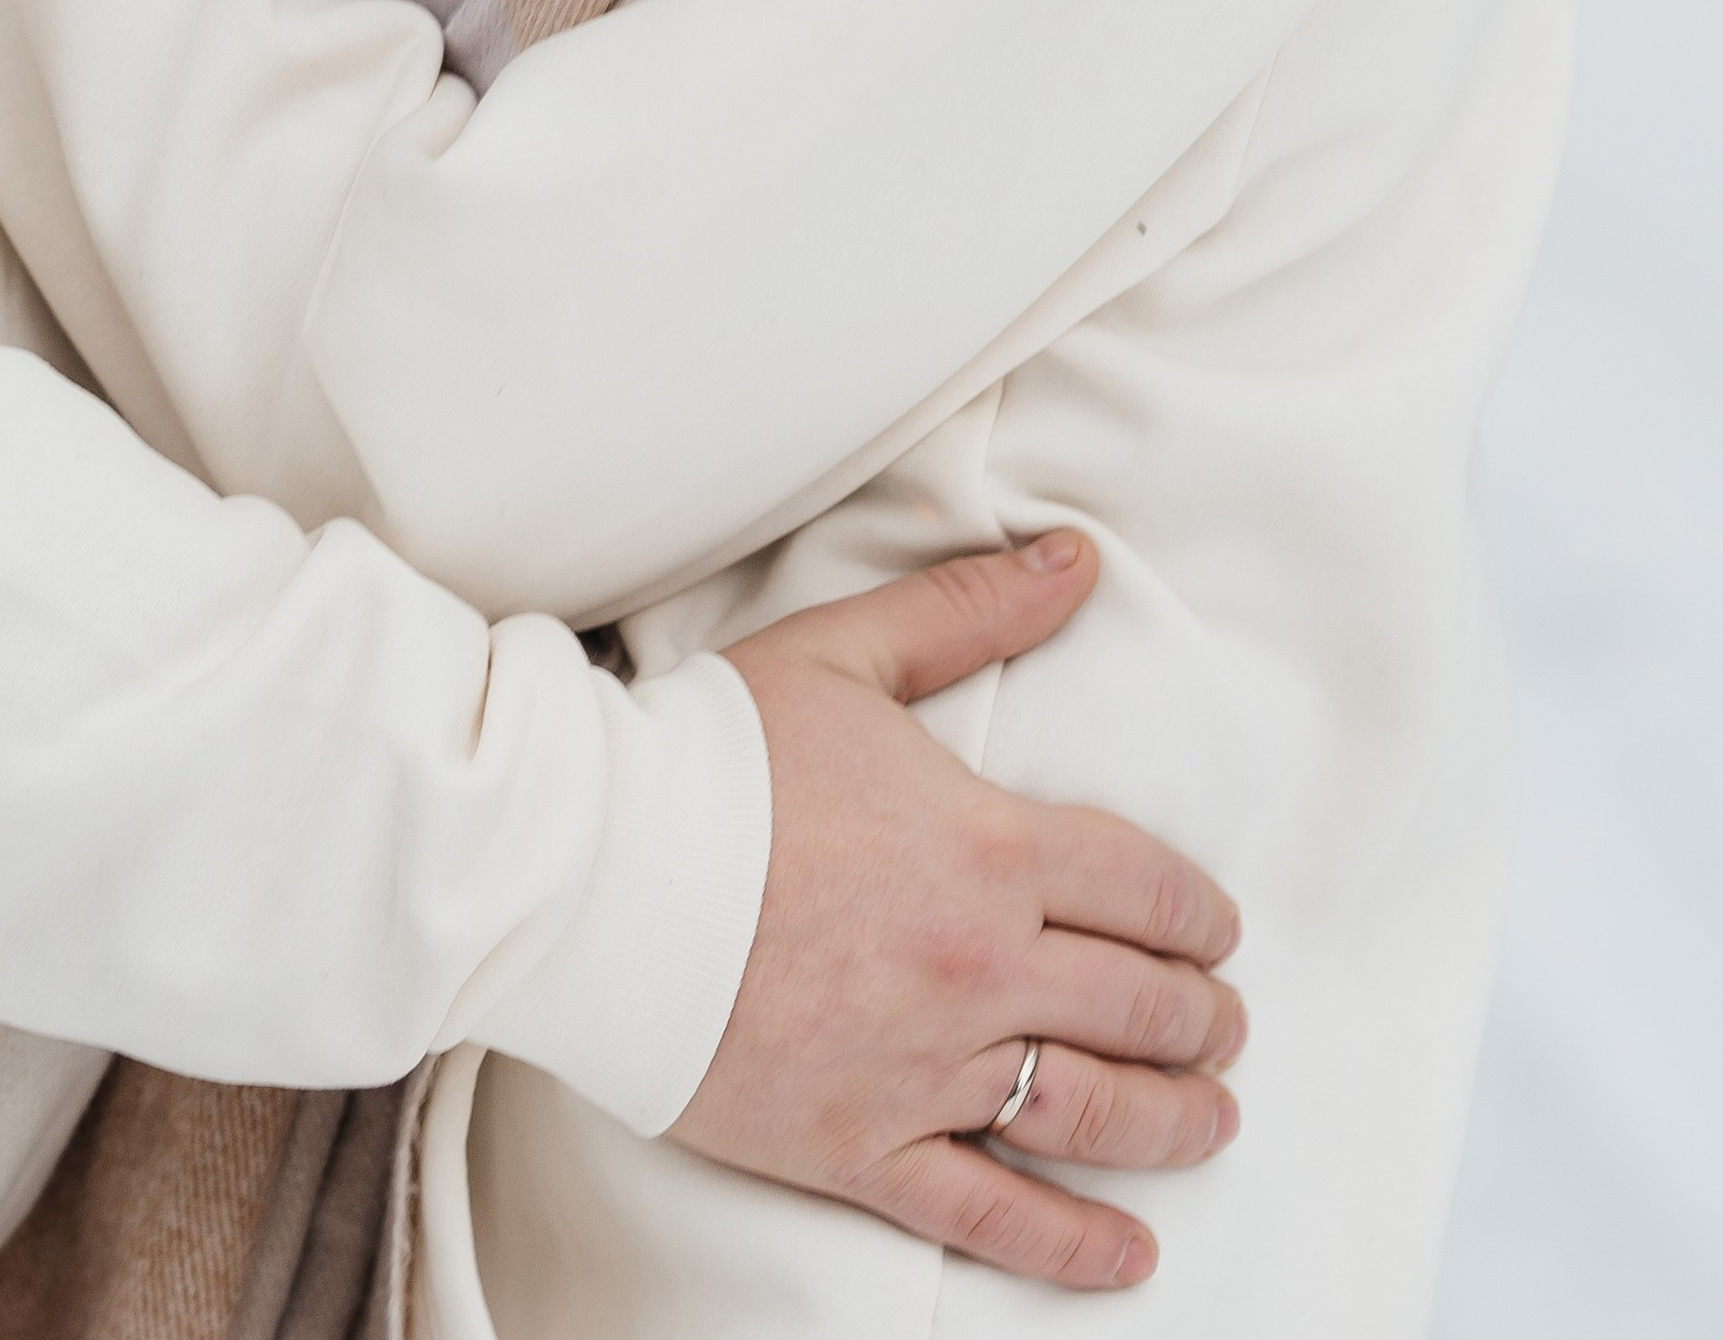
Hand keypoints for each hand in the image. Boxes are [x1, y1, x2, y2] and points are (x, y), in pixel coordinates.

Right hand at [678, 533, 1242, 1290]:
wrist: (593, 872)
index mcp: (990, 848)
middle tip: (1222, 1024)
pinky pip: (992, 1212)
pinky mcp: (863, 1145)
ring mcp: (927, 1067)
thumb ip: (968, 610)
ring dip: (1174, 1120)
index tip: (1217, 930)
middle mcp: (980, 968)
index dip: (1200, 914)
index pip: (1148, 889)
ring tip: (1210, 1120)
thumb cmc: (710, 754)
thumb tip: (1076, 560)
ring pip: (1094, 1112)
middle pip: (1141, 1006)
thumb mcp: (843, 653)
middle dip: (1202, 1017)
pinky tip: (1130, 1255)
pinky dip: (1074, 1245)